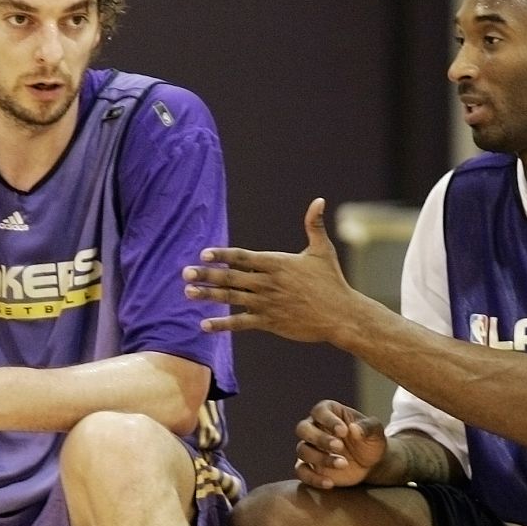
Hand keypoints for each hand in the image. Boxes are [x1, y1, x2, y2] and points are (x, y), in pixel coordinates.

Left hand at [183, 198, 357, 342]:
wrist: (341, 315)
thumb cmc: (332, 282)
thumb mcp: (323, 251)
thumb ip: (314, 225)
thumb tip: (319, 200)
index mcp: (277, 263)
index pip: (243, 257)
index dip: (222, 255)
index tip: (204, 253)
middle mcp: (268, 282)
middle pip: (231, 277)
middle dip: (207, 274)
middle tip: (185, 272)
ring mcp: (267, 303)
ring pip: (231, 298)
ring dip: (208, 295)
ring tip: (188, 292)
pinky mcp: (270, 322)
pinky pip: (240, 323)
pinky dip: (222, 324)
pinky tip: (204, 325)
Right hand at [293, 399, 387, 488]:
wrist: (371, 464)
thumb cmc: (370, 441)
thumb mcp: (375, 431)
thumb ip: (367, 427)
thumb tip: (354, 429)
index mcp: (329, 412)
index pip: (319, 411)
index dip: (329, 420)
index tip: (344, 431)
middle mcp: (314, 428)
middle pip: (303, 429)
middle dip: (319, 438)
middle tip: (339, 447)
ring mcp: (310, 448)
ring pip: (302, 450)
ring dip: (320, 458)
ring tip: (343, 464)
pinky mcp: (310, 467)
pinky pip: (301, 472)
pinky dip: (312, 478)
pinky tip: (330, 483)